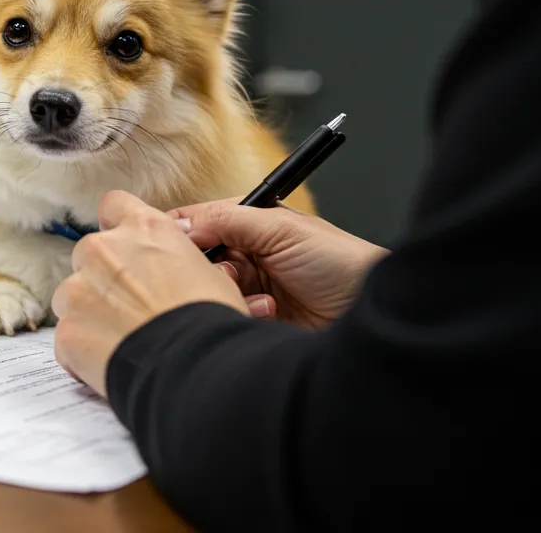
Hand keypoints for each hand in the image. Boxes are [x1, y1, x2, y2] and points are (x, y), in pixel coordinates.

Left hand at [51, 190, 247, 397]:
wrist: (196, 369)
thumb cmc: (211, 323)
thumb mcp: (211, 274)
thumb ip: (178, 260)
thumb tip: (179, 271)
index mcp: (144, 229)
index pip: (114, 205)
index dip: (117, 226)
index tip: (123, 246)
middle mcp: (104, 249)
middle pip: (88, 254)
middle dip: (102, 277)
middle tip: (130, 307)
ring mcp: (78, 289)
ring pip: (71, 295)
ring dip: (88, 313)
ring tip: (122, 340)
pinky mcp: (66, 330)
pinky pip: (68, 338)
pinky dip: (83, 350)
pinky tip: (111, 363)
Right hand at [171, 198, 388, 328]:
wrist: (369, 313)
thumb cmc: (338, 262)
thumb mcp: (280, 230)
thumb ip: (226, 220)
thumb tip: (178, 224)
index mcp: (249, 224)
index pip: (198, 221)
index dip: (181, 231)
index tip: (171, 244)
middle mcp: (244, 255)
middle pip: (197, 258)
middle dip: (207, 266)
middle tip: (229, 273)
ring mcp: (248, 289)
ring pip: (209, 288)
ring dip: (228, 291)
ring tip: (256, 296)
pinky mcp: (252, 319)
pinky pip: (226, 314)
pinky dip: (241, 311)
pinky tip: (267, 312)